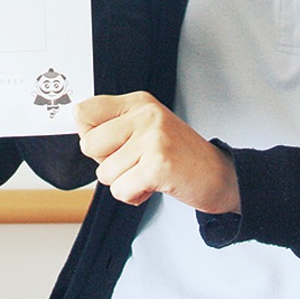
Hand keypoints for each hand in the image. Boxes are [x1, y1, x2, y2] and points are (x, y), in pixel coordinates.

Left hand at [76, 92, 239, 212]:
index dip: (89, 135)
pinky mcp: (158, 165)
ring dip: (123, 182)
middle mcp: (146, 114)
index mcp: (139, 102)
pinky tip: (153, 186)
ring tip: (147, 173)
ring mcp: (153, 138)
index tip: (110, 144)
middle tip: (134, 162)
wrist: (220, 176)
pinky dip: (133, 196)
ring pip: (105, 172)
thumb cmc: (179, 155)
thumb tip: (79, 130)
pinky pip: (121, 190)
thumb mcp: (147, 128)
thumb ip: (115, 126)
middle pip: (89, 144)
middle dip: (106, 163)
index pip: (84, 111)